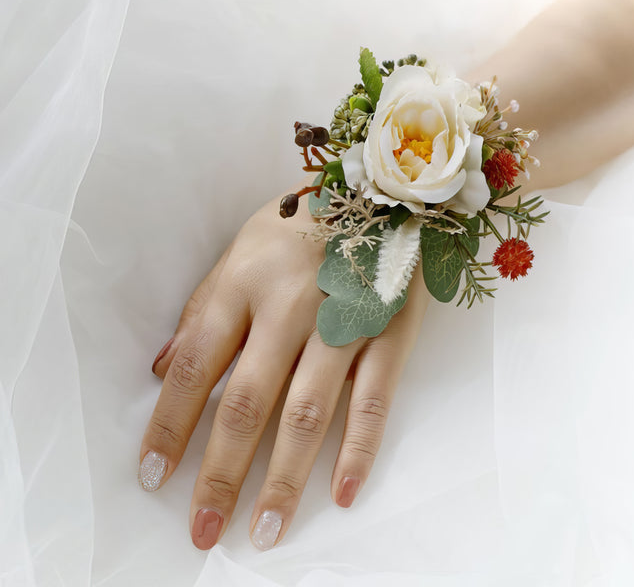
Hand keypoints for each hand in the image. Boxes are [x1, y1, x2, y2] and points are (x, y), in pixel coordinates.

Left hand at [139, 191, 427, 550]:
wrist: (381, 191)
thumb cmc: (301, 222)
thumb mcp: (241, 248)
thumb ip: (203, 306)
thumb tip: (165, 368)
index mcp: (244, 283)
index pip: (198, 366)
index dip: (171, 425)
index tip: (153, 477)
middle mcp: (289, 307)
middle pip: (247, 402)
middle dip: (220, 473)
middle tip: (203, 529)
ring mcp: (345, 321)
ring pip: (308, 412)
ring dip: (284, 478)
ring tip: (264, 530)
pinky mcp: (391, 332)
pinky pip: (374, 399)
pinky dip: (359, 449)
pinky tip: (343, 494)